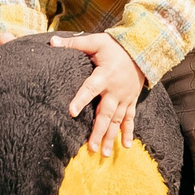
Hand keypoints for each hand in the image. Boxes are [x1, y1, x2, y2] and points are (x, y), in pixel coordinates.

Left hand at [52, 33, 144, 155]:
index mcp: (104, 75)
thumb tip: (52, 41)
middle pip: (106, 113)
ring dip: (111, 137)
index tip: (71, 111)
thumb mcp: (96, 41)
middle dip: (98, 131)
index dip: (81, 99)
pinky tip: (126, 146)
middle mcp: (115, 90)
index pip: (90, 88)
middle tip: (91, 148)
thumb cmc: (115, 46)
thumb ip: (74, 43)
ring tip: (105, 153)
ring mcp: (125, 97)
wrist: (142, 49)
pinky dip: (129, 132)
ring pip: (117, 121)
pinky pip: (130, 119)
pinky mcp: (131, 101)